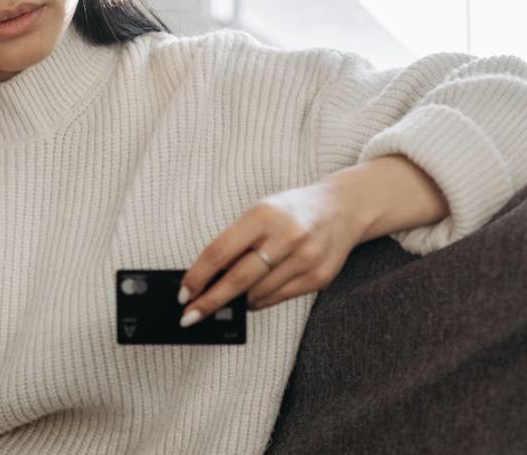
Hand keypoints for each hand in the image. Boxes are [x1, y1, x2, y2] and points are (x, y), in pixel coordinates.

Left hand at [178, 180, 371, 325]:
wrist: (343, 209)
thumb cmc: (292, 211)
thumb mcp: (261, 212)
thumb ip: (236, 242)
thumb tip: (207, 280)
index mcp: (265, 214)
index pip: (220, 252)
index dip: (198, 276)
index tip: (183, 294)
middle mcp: (287, 236)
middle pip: (237, 279)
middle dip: (209, 302)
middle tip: (189, 317)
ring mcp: (305, 259)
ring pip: (257, 294)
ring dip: (237, 302)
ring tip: (228, 300)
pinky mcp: (318, 278)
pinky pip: (277, 298)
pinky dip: (259, 301)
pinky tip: (253, 297)